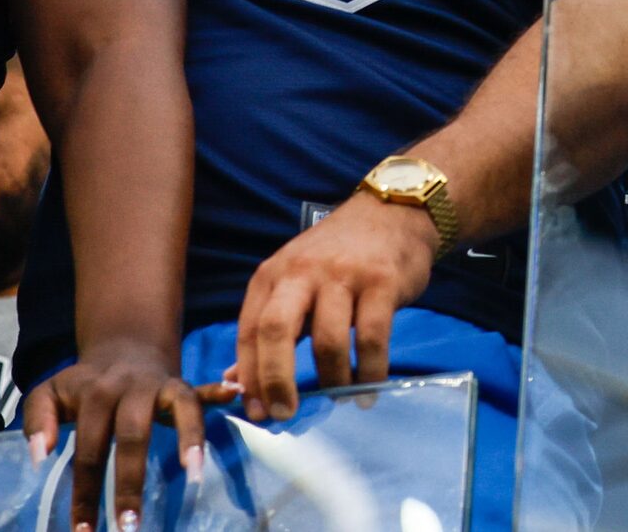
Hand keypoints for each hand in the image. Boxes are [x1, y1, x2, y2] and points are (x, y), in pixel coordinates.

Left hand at [20, 342, 220, 531]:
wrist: (123, 346)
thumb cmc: (84, 384)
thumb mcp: (49, 393)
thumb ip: (37, 420)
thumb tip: (42, 456)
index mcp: (94, 394)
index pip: (89, 449)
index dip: (86, 491)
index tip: (83, 530)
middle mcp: (131, 388)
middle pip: (133, 436)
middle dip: (130, 482)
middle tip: (129, 525)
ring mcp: (162, 385)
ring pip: (179, 409)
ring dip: (189, 439)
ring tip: (194, 474)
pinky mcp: (183, 385)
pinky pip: (203, 391)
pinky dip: (218, 393)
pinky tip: (234, 396)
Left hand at [228, 194, 436, 422]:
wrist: (393, 213)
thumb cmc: (338, 256)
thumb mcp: (293, 282)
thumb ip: (267, 328)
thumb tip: (234, 381)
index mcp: (273, 275)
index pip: (251, 331)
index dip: (250, 377)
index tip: (257, 413)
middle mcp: (302, 272)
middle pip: (276, 331)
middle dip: (276, 380)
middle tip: (286, 414)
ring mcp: (344, 275)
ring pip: (328, 340)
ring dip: (332, 380)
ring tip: (339, 397)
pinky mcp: (382, 281)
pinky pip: (373, 338)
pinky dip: (370, 372)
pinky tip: (369, 390)